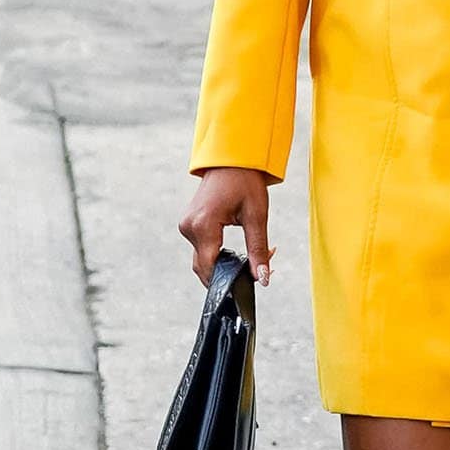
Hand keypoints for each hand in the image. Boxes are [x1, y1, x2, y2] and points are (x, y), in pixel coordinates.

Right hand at [180, 167, 274, 286]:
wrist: (231, 160)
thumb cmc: (245, 182)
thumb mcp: (256, 217)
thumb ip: (258, 250)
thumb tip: (263, 279)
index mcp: (204, 225)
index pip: (210, 269)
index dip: (226, 282)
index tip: (244, 288)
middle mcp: (189, 227)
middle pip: (205, 268)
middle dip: (228, 274)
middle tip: (254, 269)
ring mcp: (186, 226)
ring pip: (203, 260)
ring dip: (223, 265)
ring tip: (248, 258)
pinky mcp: (188, 225)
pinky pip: (201, 248)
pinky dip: (216, 254)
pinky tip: (234, 250)